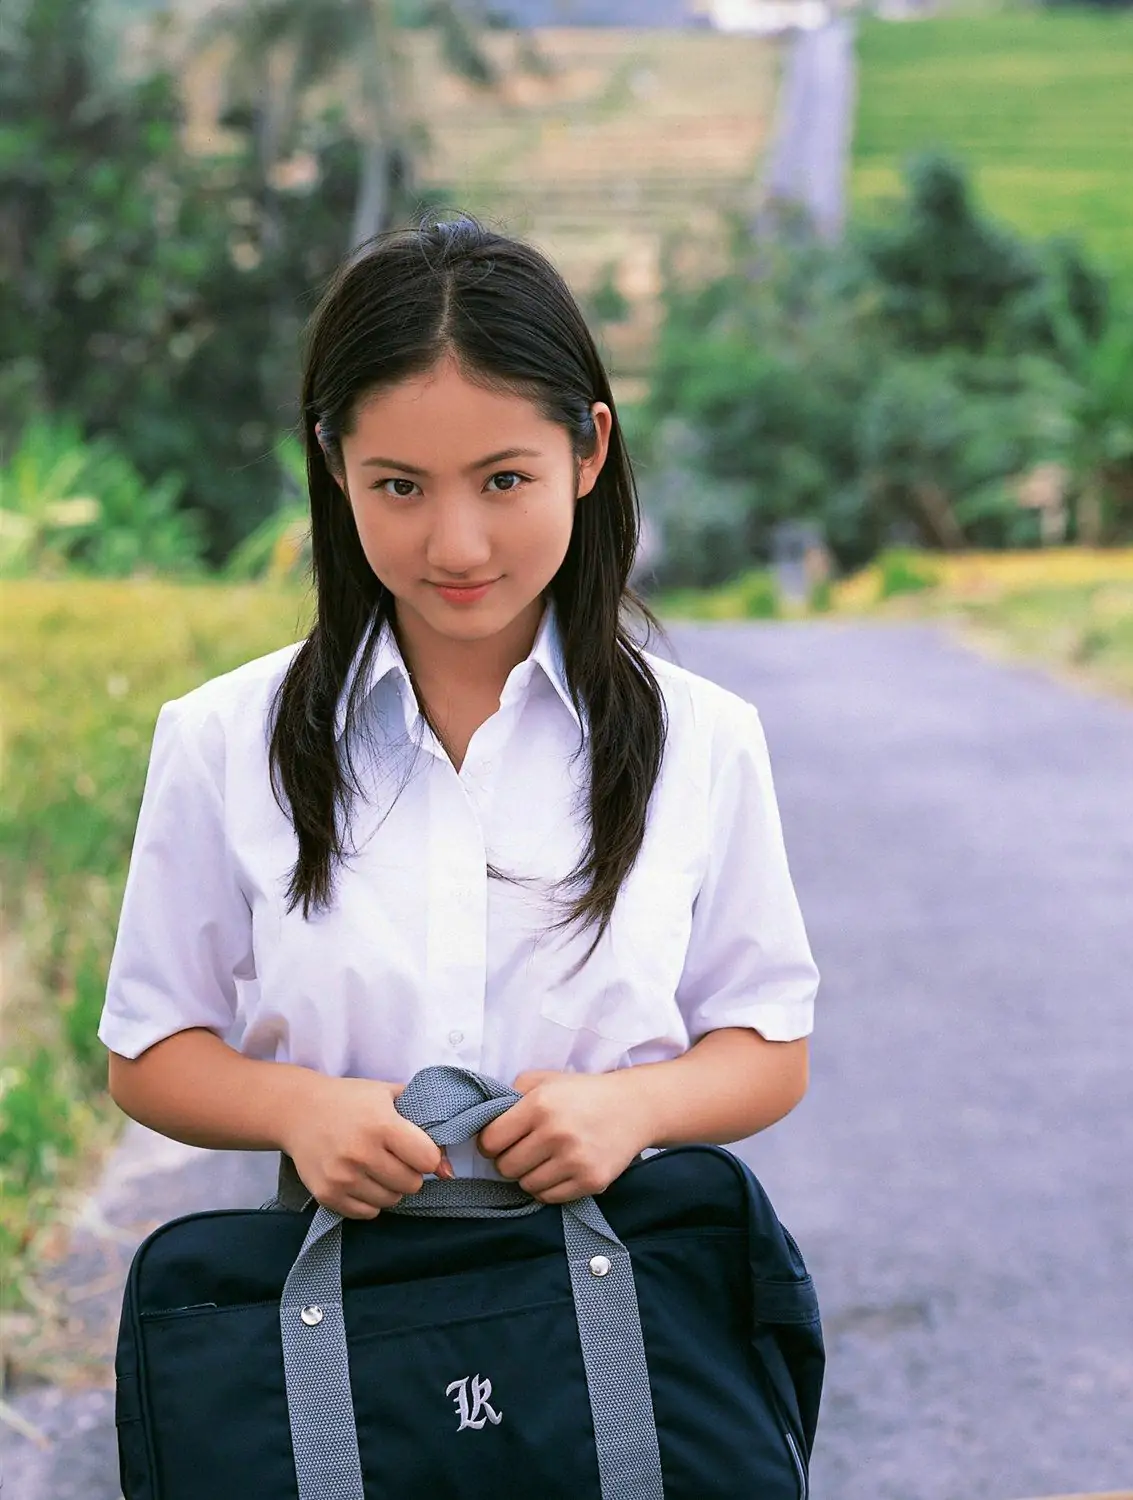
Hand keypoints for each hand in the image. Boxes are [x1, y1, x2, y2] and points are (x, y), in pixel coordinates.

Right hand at [281, 1074, 451, 1219]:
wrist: (298, 1111)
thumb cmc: (351, 1100)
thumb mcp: (389, 1096)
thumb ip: (424, 1125)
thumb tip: (448, 1170)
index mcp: (382, 1125)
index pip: (427, 1160)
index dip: (426, 1155)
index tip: (415, 1148)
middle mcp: (362, 1153)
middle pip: (412, 1185)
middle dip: (410, 1173)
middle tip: (395, 1158)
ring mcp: (343, 1177)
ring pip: (391, 1201)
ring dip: (390, 1187)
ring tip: (377, 1167)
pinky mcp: (327, 1195)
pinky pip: (367, 1213)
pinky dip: (370, 1200)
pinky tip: (362, 1179)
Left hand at [475, 1070, 653, 1203]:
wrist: (633, 1107)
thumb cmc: (582, 1093)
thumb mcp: (544, 1080)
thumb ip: (510, 1094)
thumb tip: (481, 1119)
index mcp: (539, 1105)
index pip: (490, 1141)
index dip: (490, 1143)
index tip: (501, 1140)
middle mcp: (556, 1133)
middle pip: (505, 1168)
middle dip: (509, 1160)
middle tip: (524, 1150)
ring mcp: (575, 1160)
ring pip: (526, 1185)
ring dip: (529, 1175)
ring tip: (545, 1158)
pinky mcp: (591, 1181)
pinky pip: (549, 1197)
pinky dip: (548, 1187)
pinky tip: (559, 1169)